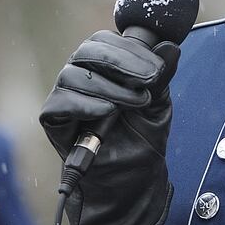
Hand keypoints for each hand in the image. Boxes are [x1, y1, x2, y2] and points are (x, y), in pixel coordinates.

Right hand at [39, 30, 179, 224]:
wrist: (131, 182)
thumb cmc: (140, 141)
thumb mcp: (158, 106)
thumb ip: (161, 76)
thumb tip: (170, 46)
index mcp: (102, 68)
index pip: (104, 42)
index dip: (129, 49)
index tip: (156, 68)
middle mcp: (80, 78)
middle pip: (86, 51)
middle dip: (120, 62)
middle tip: (149, 81)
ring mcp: (65, 98)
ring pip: (72, 75)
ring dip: (108, 86)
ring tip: (134, 103)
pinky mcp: (54, 122)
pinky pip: (58, 104)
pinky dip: (83, 104)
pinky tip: (107, 111)